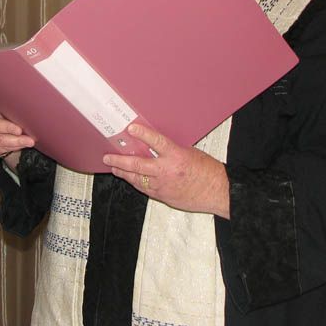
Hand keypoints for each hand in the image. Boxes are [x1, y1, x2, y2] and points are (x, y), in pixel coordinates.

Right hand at [0, 90, 34, 169]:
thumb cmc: (1, 113)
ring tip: (29, 141)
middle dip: (7, 127)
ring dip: (15, 141)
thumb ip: (2, 97)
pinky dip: (15, 147)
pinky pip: (3, 148)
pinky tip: (24, 144)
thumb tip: (12, 86)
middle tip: (19, 130)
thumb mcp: (1, 104)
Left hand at [103, 124, 229, 217]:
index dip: (142, 134)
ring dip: (123, 173)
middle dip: (120, 161)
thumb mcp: (190, 153)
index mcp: (176, 156)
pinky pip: (145, 189)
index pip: (156, 142)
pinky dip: (136, 183)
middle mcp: (167, 172)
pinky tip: (130, 179)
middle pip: (138, 165)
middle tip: (108, 156)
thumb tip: (155, 148)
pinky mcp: (163, 197)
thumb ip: (171, 151)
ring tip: (114, 167)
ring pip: (137, 179)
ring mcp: (163, 186)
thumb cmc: (207, 171)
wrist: (218, 192)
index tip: (130, 129)